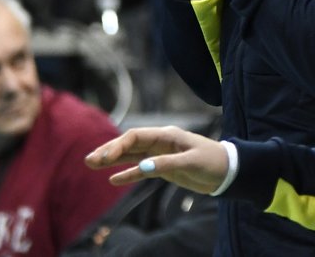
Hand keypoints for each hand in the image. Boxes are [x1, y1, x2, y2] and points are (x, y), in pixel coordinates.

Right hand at [86, 126, 228, 190]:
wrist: (226, 171)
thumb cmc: (212, 161)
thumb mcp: (191, 162)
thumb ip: (166, 163)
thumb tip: (142, 167)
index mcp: (167, 135)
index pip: (136, 136)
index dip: (118, 145)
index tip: (105, 158)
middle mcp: (160, 142)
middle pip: (129, 144)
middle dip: (109, 151)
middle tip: (88, 160)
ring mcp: (160, 154)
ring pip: (131, 156)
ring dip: (113, 160)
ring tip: (92, 165)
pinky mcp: (163, 167)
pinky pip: (140, 170)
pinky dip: (127, 174)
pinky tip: (113, 179)